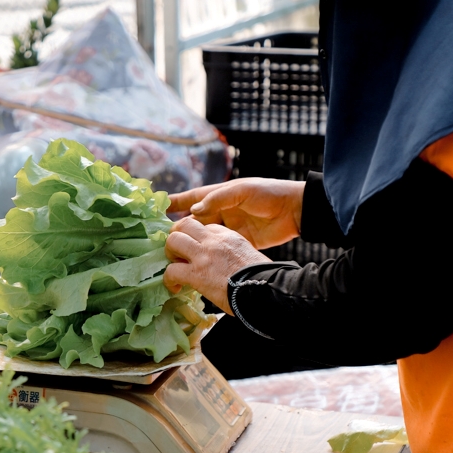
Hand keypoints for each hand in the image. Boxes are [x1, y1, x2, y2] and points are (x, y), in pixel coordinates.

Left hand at [164, 217, 269, 314]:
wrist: (264, 289)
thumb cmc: (262, 277)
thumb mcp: (249, 254)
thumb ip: (234, 252)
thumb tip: (226, 263)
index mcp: (228, 235)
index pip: (205, 226)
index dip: (197, 237)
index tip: (196, 249)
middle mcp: (213, 240)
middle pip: (184, 224)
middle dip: (177, 235)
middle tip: (177, 252)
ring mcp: (203, 255)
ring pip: (173, 240)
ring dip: (169, 253)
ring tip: (174, 266)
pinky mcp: (196, 274)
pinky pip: (171, 270)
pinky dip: (169, 279)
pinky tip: (174, 287)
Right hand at [168, 178, 304, 249]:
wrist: (295, 211)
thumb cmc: (269, 194)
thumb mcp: (242, 191)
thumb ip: (218, 199)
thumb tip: (193, 211)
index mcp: (220, 197)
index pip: (192, 199)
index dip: (175, 203)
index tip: (157, 208)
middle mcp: (221, 212)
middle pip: (194, 222)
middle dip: (178, 228)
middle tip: (161, 239)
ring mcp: (229, 229)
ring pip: (204, 237)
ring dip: (191, 244)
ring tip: (173, 253)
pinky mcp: (238, 243)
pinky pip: (218, 249)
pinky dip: (208, 255)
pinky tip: (196, 262)